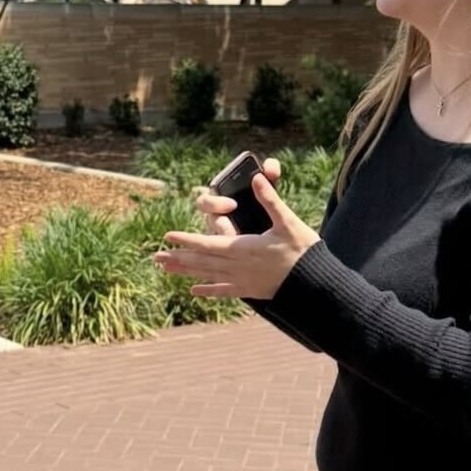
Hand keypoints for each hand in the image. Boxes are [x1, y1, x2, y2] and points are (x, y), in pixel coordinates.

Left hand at [156, 158, 318, 299]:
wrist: (315, 285)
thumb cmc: (304, 251)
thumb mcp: (288, 222)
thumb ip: (270, 200)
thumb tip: (256, 179)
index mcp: (244, 249)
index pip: (208, 244)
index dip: (187, 240)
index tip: (168, 237)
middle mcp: (237, 267)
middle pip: (201, 262)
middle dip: (178, 258)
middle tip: (155, 257)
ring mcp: (242, 281)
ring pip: (207, 276)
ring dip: (186, 272)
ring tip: (166, 269)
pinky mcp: (249, 291)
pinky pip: (223, 291)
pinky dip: (208, 290)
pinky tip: (194, 291)